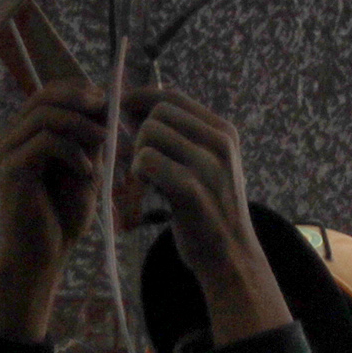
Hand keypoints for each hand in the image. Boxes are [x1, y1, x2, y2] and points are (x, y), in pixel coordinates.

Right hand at [0, 85, 107, 341]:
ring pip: (44, 115)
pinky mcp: (12, 170)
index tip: (109, 105)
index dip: (80, 91)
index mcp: (25, 134)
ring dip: (81, 126)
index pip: (49, 93)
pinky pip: (45, 141)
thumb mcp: (86, 166)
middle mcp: (10, 139)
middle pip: (44, 96)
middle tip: (109, 116)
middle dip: (82, 101)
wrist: (45, 255)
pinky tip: (89, 172)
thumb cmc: (63, 216)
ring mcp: (7, 153)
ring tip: (104, 144)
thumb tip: (104, 101)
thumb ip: (89, 136)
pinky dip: (73, 151)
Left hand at [119, 89, 288, 343]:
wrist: (230, 257)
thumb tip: (131, 107)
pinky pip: (147, 161)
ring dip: (136, 155)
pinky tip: (143, 191)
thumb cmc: (208, 211)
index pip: (171, 95)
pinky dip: (137, 173)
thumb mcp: (203, 165)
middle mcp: (220, 143)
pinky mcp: (192, 191)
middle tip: (136, 162)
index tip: (121, 113)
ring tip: (143, 181)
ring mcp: (209, 166)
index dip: (139, 99)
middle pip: (158, 112)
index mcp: (223, 132)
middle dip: (138, 133)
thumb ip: (176, 137)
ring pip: (150, 133)